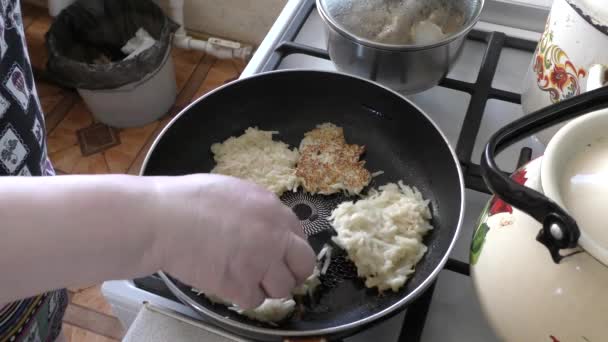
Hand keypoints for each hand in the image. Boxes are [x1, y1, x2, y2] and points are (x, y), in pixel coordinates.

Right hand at [154, 174, 314, 308]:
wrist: (162, 219)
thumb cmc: (187, 200)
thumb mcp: (234, 192)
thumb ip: (258, 210)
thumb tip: (266, 224)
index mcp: (273, 210)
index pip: (301, 238)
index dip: (289, 249)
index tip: (280, 255)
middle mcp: (274, 236)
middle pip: (303, 265)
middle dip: (291, 272)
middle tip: (274, 275)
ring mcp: (260, 263)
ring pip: (283, 288)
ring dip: (267, 287)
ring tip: (246, 279)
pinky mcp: (240, 285)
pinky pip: (254, 301)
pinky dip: (243, 297)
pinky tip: (228, 283)